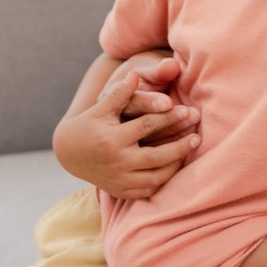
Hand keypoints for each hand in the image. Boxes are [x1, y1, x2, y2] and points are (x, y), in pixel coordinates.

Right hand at [54, 68, 199, 198]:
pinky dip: (164, 180)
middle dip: (180, 146)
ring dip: (176, 165)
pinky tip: (175, 166)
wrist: (69, 153)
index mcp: (112, 140)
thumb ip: (119, 93)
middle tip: (198, 136)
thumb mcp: (100, 107)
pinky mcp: (121, 191)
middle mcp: (116, 163)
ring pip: (155, 177)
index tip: (187, 110)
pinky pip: (148, 190)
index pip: (147, 126)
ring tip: (189, 150)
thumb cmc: (88, 124)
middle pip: (157, 157)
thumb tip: (135, 75)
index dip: (169, 117)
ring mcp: (119, 180)